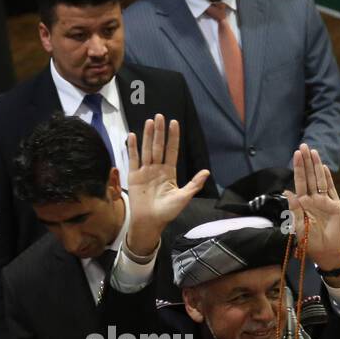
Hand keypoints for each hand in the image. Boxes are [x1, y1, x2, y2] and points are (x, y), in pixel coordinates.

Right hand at [124, 114, 211, 257]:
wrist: (150, 222)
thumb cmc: (167, 212)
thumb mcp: (183, 197)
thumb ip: (194, 184)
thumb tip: (207, 172)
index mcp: (169, 172)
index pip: (172, 150)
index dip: (173, 137)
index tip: (174, 123)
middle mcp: (157, 169)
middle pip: (158, 146)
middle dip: (159, 132)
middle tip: (160, 116)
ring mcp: (145, 171)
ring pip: (146, 150)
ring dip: (147, 136)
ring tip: (149, 122)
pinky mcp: (134, 176)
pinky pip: (133, 159)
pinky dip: (133, 148)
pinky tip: (133, 136)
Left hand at [285, 145, 339, 271]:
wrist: (326, 251)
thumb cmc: (309, 240)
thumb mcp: (298, 225)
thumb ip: (294, 209)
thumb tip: (287, 191)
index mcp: (302, 203)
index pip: (299, 182)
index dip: (298, 168)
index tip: (295, 154)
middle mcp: (313, 199)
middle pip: (309, 177)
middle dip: (306, 162)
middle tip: (303, 146)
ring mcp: (325, 201)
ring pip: (320, 180)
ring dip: (316, 166)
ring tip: (313, 152)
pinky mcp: (336, 205)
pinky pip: (331, 190)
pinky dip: (328, 179)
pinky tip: (324, 168)